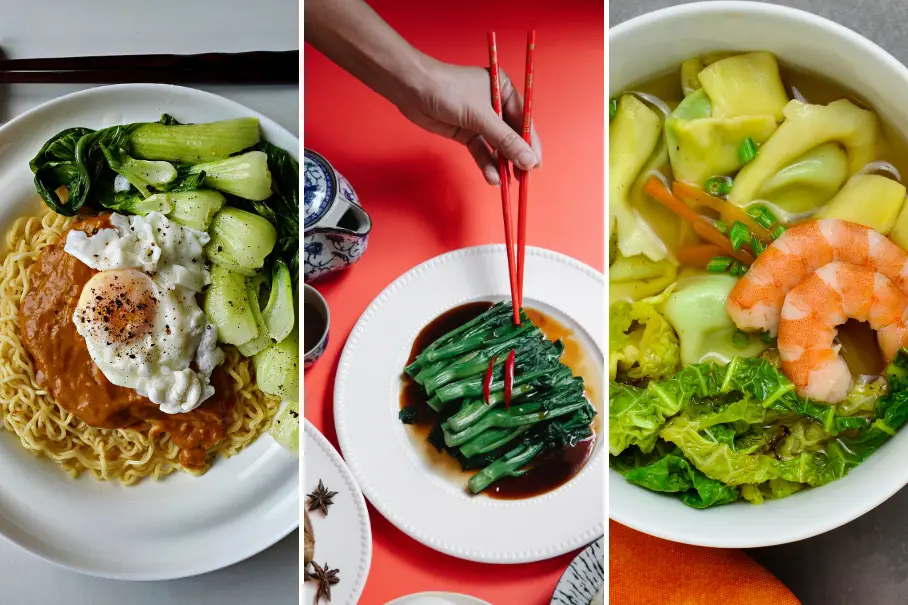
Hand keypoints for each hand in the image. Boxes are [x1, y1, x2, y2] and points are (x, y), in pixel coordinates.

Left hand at [397, 58, 541, 184]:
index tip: (536, 164)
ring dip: (502, 164)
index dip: (531, 143)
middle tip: (524, 177)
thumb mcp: (481, 115)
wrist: (412, 89)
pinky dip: (486, 164)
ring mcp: (480, 119)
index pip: (524, 120)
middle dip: (517, 156)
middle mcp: (495, 104)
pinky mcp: (466, 132)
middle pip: (512, 135)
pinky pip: (481, 150)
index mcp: (504, 89)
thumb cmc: (448, 90)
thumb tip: (528, 160)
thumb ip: (505, 139)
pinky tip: (492, 177)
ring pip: (496, 146)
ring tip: (507, 182)